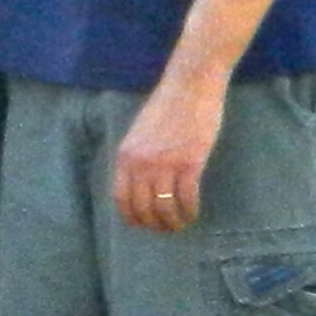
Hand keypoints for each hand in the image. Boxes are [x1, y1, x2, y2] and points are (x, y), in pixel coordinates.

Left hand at [112, 73, 227, 232]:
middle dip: (154, 224)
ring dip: (173, 222)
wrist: (189, 87)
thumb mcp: (139, 134)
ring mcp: (165, 164)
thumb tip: (140, 186)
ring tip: (180, 225)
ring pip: (165, 208)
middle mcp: (141, 164)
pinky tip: (193, 213)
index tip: (143, 224)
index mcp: (125, 156)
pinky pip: (187, 198)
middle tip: (165, 229)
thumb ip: (136, 159)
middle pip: (143, 208)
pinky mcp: (190, 163)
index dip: (132, 217)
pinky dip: (190, 211)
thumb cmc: (167, 108)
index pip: (121, 199)